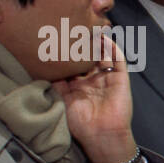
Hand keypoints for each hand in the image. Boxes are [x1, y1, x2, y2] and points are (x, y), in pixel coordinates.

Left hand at [51, 35, 137, 162]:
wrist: (102, 135)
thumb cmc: (80, 123)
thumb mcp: (61, 100)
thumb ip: (55, 82)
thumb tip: (43, 64)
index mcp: (77, 85)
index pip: (71, 63)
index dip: (65, 51)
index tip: (55, 37)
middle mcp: (92, 79)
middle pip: (86, 56)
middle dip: (80, 43)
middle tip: (71, 27)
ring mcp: (107, 78)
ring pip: (102, 55)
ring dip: (96, 42)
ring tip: (87, 27)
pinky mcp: (120, 78)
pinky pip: (118, 60)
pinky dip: (112, 48)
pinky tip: (104, 38)